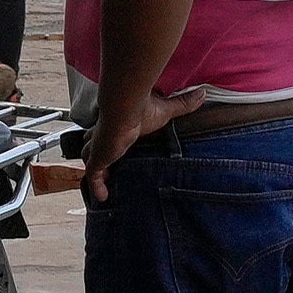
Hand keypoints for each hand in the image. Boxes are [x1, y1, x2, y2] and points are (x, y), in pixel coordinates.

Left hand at [79, 88, 205, 205]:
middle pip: (93, 145)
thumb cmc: (142, 109)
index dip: (109, 140)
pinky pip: (93, 176)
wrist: (125, 109)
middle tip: (104, 167)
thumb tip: (203, 93)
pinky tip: (103, 198)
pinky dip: (97, 187)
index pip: (109, 132)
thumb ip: (183, 104)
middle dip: (95, 153)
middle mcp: (104, 135)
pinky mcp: (97, 159)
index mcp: (117, 124)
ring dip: (95, 170)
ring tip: (103, 183)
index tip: (115, 148)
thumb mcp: (166, 110)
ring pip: (90, 158)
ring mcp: (99, 148)